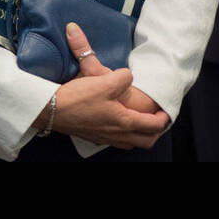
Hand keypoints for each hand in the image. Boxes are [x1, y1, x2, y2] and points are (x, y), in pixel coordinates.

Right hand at [29, 23, 167, 148]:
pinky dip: (123, 135)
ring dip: (139, 134)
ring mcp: (104, 137)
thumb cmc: (78, 98)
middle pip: (145, 140)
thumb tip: (129, 76)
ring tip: (140, 123)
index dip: (163, 118)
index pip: (153, 125)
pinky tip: (116, 126)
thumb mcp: (103, 81)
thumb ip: (122, 77)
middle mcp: (117, 134)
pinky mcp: (93, 136)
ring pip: (130, 142)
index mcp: (124, 122)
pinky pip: (116, 141)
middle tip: (157, 121)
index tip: (166, 111)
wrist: (52, 110)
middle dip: (155, 132)